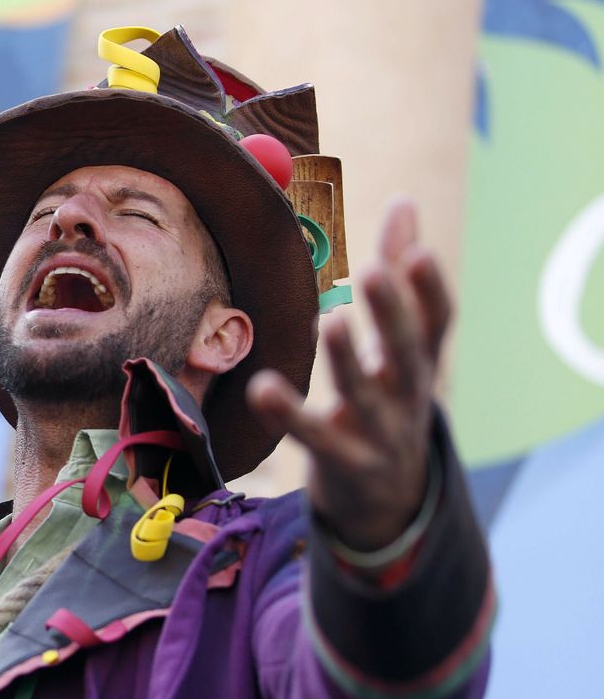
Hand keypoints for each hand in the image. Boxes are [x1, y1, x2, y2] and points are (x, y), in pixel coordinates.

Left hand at [247, 198, 452, 550]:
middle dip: (393, 315)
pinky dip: (289, 414)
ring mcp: (378, 433)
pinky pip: (313, 437)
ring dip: (348, 361)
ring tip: (331, 322)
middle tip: (372, 272)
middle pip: (407, 354)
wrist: (386, 497)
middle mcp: (407, 396)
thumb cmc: (386, 398)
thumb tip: (404, 201)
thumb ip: (398, 276)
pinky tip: (261, 387)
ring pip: (363, 396)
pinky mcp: (342, 462)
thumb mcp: (398, 344)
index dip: (429, 289)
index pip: (437, 322)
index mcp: (420, 361)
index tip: (417, 253)